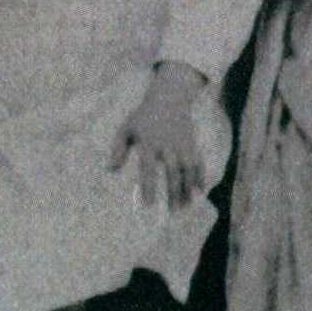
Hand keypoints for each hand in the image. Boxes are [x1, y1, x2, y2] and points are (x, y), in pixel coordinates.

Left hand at [111, 64, 211, 209]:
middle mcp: (167, 145)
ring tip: (185, 208)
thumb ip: (118, 149)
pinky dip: (201, 177)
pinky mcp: (192, 143)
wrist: (169, 97)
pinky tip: (200, 192)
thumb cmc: (143, 117)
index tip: (148, 205)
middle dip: (173, 193)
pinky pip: (199, 162)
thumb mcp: (126, 129)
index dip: (149, 187)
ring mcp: (182, 144)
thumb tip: (110, 170)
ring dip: (188, 189)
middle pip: (172, 172)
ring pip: (188, 170)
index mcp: (149, 143)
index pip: (148, 169)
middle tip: (172, 213)